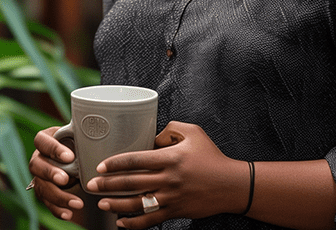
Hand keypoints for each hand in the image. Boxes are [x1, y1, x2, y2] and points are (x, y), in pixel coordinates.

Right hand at [29, 126, 83, 220]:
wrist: (74, 156)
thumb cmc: (75, 143)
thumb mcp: (77, 137)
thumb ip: (81, 137)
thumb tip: (97, 135)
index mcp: (45, 140)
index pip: (42, 141)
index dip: (53, 149)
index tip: (70, 157)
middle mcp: (38, 158)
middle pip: (37, 165)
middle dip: (51, 173)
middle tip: (65, 179)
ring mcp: (39, 176)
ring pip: (42, 187)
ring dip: (58, 196)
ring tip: (77, 203)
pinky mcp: (43, 191)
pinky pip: (47, 202)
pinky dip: (58, 209)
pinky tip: (69, 213)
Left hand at [86, 121, 248, 227]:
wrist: (229, 184)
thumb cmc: (211, 156)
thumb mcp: (193, 132)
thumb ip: (170, 130)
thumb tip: (152, 137)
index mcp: (170, 158)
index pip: (136, 160)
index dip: (116, 163)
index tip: (101, 165)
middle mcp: (167, 179)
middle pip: (131, 183)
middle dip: (108, 185)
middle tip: (91, 185)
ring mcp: (170, 198)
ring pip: (137, 204)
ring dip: (116, 204)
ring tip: (101, 202)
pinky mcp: (174, 212)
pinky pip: (150, 220)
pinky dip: (133, 224)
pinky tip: (121, 223)